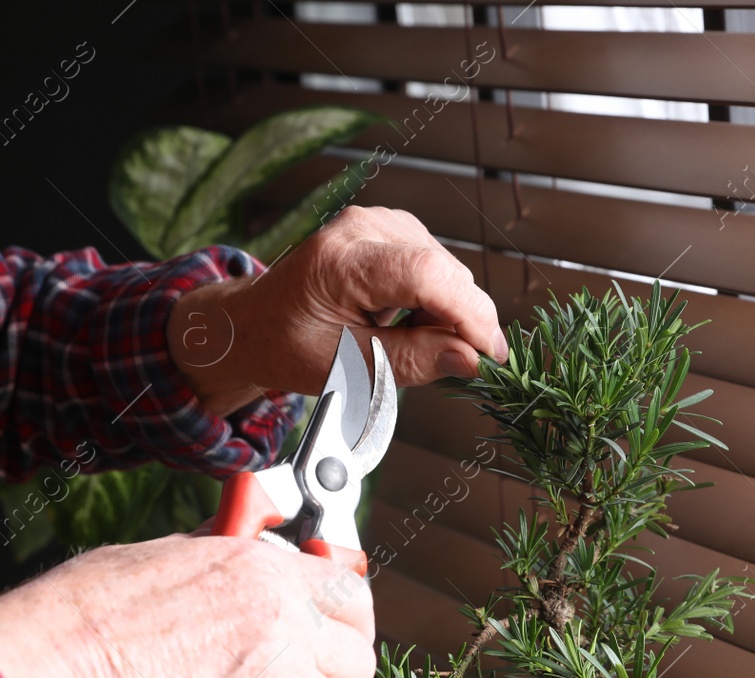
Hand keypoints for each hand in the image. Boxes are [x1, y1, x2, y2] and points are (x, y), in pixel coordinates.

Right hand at [0, 534, 374, 677]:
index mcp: (261, 570)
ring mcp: (278, 675)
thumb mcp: (161, 558)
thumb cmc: (80, 622)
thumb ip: (219, 561)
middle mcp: (282, 617)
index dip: (351, 626)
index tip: (341, 644)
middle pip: (356, 660)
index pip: (349, 592)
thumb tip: (238, 556)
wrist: (49, 676)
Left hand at [167, 205, 509, 416]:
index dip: (469, 315)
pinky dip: (438, 298)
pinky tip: (410, 318)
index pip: (427, 275)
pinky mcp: (391, 228)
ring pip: (447, 269)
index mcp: (340, 261)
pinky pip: (437, 264)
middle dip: (462, 321)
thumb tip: (468, 358)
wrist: (254, 323)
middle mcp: (361, 228)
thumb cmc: (288, 343)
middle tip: (451, 361)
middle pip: (444, 271)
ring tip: (411, 338)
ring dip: (449, 311)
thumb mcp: (347, 368)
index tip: (490, 355)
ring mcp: (378, 222)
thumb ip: (412, 361)